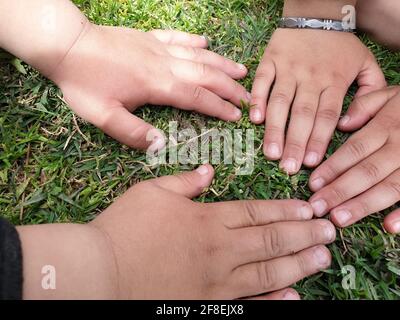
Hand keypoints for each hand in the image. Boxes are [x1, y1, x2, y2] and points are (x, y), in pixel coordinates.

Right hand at [20, 165, 335, 298]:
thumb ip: (184, 182)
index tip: (309, 208)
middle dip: (302, 234)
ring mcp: (216, 281)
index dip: (285, 209)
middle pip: (270, 240)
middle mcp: (220, 250)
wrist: (99, 272)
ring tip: (322, 257)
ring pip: (267, 271)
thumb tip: (208, 171)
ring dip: (298, 263)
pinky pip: (246, 303)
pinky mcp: (206, 304)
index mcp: (207, 219)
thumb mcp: (152, 191)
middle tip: (329, 231)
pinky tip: (292, 297)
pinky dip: (270, 300)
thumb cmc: (124, 227)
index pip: (256, 212)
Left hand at [50, 24, 249, 150]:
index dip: (219, 107)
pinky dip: (194, 40)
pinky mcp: (149, 37)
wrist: (68, 45)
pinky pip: (178, 37)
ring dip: (221, 63)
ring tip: (241, 71)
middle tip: (247, 97)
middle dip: (229, 87)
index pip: (197, 96)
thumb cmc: (84, 83)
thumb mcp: (103, 116)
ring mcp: (158, 47)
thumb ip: (133, 133)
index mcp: (157, 84)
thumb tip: (161, 145)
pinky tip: (206, 41)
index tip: (236, 115)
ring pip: (198, 55)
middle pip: (205, 74)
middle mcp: (164, 63)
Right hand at [250, 28, 385, 173]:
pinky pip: (262, 81)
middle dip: (295, 143)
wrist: (316, 13)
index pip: (327, 116)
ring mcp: (288, 69)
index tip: (312, 163)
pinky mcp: (270, 61)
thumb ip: (370, 91)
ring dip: (275, 129)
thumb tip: (353, 122)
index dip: (319, 140)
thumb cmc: (340, 45)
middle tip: (288, 167)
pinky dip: (257, 100)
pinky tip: (255, 119)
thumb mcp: (366, 63)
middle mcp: (311, 77)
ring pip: (280, 102)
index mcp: (335, 81)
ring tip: (271, 153)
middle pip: (303, 115)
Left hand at [309, 86, 399, 233]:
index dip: (333, 167)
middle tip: (317, 207)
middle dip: (340, 191)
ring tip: (339, 218)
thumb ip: (366, 105)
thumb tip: (343, 124)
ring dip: (363, 205)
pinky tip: (389, 226)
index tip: (312, 183)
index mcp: (388, 126)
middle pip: (367, 171)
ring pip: (390, 187)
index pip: (355, 149)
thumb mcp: (392, 94)